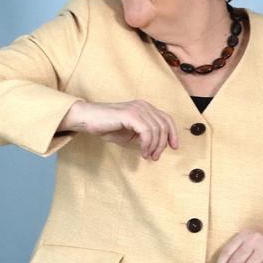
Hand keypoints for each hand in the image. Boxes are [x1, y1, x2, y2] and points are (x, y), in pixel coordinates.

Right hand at [58, 100, 178, 159]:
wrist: (88, 119)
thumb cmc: (106, 126)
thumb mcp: (130, 133)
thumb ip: (144, 136)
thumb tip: (156, 146)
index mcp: (145, 107)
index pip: (166, 119)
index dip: (173, 133)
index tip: (173, 147)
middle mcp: (143, 105)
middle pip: (164, 125)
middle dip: (162, 144)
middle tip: (155, 157)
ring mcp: (137, 108)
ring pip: (156, 130)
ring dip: (154, 146)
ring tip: (147, 156)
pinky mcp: (130, 114)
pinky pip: (147, 132)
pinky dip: (147, 144)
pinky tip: (142, 152)